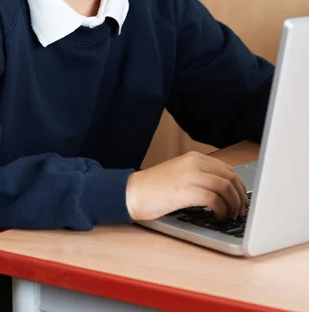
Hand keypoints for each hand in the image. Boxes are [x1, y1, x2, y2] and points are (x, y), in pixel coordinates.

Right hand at [126, 151, 247, 221]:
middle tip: (240, 210)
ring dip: (233, 204)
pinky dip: (221, 209)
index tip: (241, 199)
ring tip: (231, 215)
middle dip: (240, 196)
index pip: (228, 169)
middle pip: (230, 177)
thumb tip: (225, 190)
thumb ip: (200, 176)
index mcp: (194, 157)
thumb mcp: (180, 174)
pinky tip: (218, 216)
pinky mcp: (185, 190)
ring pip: (225, 187)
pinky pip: (214, 198)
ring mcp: (189, 175)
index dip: (239, 186)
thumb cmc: (155, 188)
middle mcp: (194, 162)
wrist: (132, 192)